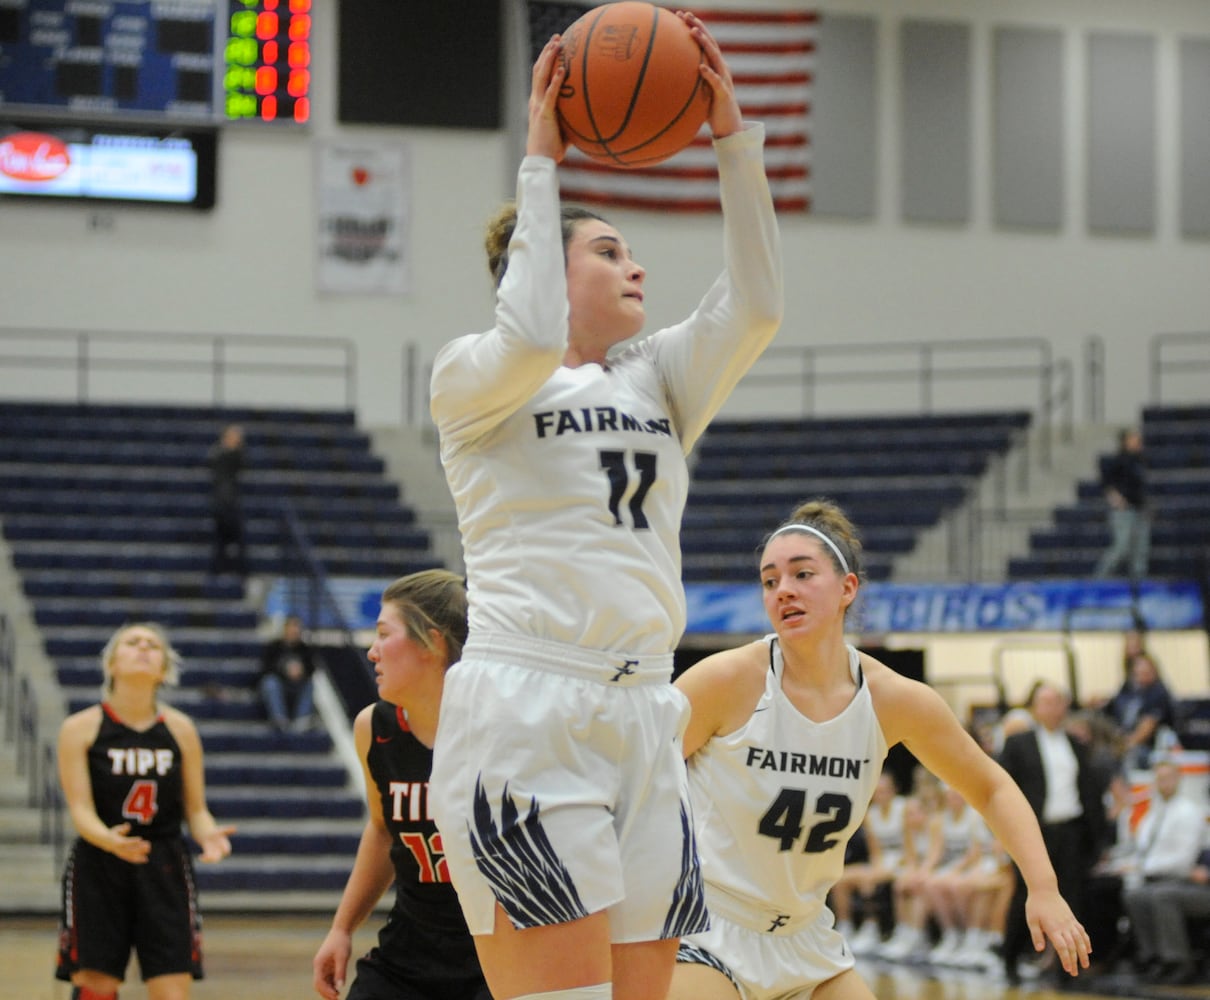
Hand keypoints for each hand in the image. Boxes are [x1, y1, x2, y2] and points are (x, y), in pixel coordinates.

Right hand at [107, 822, 151, 862]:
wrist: (106, 842)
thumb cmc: (114, 834)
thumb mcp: (117, 829)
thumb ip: (123, 828)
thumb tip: (128, 825)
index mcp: (117, 842)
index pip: (126, 842)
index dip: (133, 841)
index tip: (140, 839)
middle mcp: (119, 849)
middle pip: (130, 849)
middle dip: (139, 847)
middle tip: (148, 844)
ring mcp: (121, 853)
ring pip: (132, 855)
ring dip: (140, 853)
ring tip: (149, 850)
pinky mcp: (124, 856)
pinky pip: (131, 859)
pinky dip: (138, 860)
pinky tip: (145, 859)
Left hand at [197, 824, 235, 862]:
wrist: (209, 836)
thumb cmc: (217, 833)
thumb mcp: (222, 830)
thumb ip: (228, 830)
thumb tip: (235, 828)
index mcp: (225, 846)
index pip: (226, 850)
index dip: (224, 850)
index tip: (223, 849)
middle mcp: (220, 851)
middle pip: (219, 857)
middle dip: (216, 857)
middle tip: (211, 857)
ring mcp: (214, 854)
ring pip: (212, 860)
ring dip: (208, 860)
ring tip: (204, 857)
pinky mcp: (208, 855)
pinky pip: (206, 859)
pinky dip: (203, 859)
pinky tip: (199, 856)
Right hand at [313, 928, 352, 999]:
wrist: (342, 929)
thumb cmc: (341, 941)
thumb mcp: (342, 957)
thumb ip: (340, 972)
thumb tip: (340, 987)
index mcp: (319, 964)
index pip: (319, 982)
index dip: (327, 991)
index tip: (336, 996)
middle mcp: (319, 966)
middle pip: (319, 984)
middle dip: (326, 993)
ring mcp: (323, 966)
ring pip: (323, 982)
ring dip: (329, 989)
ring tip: (338, 996)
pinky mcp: (328, 965)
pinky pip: (328, 978)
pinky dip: (332, 984)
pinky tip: (339, 988)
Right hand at [528, 35, 568, 160]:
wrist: (541, 161)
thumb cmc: (553, 148)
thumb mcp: (565, 128)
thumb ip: (574, 118)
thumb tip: (592, 113)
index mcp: (538, 102)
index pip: (540, 76)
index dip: (545, 60)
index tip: (554, 47)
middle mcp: (535, 100)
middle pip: (539, 70)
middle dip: (547, 52)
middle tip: (556, 37)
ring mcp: (538, 105)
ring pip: (541, 76)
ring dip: (548, 58)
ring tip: (557, 44)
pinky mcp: (544, 113)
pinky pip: (550, 93)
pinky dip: (555, 80)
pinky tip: (562, 69)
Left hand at [678, 11, 741, 138]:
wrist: (729, 127)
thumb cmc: (712, 110)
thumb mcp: (698, 93)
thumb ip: (688, 83)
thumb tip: (668, 80)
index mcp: (715, 67)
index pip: (705, 43)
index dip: (695, 27)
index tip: (681, 15)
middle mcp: (721, 69)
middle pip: (710, 43)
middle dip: (698, 27)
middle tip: (685, 14)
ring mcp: (724, 80)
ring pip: (714, 57)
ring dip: (704, 44)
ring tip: (693, 32)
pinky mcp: (724, 94)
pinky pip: (716, 82)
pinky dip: (709, 74)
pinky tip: (700, 67)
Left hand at [1025, 886, 1091, 976]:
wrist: (1044, 889)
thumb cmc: (1035, 905)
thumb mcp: (1031, 920)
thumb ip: (1036, 935)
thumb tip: (1039, 949)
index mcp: (1053, 928)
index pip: (1062, 947)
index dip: (1066, 959)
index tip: (1067, 969)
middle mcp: (1063, 926)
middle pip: (1072, 946)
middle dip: (1074, 961)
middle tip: (1075, 973)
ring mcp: (1069, 922)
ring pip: (1080, 940)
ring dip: (1083, 953)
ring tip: (1086, 965)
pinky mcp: (1072, 918)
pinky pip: (1081, 931)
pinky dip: (1086, 941)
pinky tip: (1088, 949)